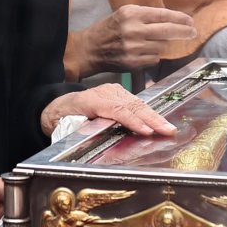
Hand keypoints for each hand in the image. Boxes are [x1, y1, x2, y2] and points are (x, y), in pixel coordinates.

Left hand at [40, 84, 176, 136]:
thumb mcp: (68, 127)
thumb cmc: (62, 118)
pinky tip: (159, 121)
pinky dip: (149, 112)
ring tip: (168, 127)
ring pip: (136, 103)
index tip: (147, 131)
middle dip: (151, 119)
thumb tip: (106, 135)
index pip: (116, 110)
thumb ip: (86, 130)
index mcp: (90, 100)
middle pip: (131, 105)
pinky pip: (135, 102)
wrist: (58, 105)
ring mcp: (112, 90)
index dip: (133, 121)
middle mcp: (104, 92)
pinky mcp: (118, 93)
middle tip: (167, 130)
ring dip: (154, 116)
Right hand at [79, 5, 196, 75]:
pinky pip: (154, 59)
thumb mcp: (125, 14)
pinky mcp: (133, 62)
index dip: (179, 18)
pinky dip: (153, 55)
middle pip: (167, 31)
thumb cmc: (110, 28)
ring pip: (162, 47)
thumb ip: (146, 16)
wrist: (91, 48)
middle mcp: (134, 30)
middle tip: (192, 32)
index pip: (163, 15)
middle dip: (183, 32)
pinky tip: (144, 52)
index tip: (190, 21)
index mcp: (132, 14)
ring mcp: (134, 48)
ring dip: (162, 45)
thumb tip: (172, 20)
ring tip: (152, 42)